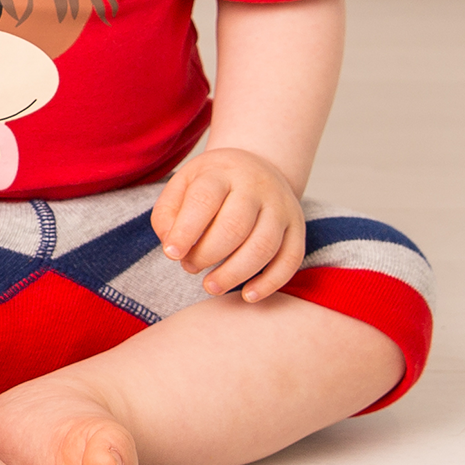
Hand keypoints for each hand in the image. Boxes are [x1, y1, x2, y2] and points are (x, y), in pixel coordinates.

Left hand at [150, 147, 305, 301]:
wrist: (256, 169)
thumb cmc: (212, 185)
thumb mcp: (183, 186)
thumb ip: (168, 215)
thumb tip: (171, 247)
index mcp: (222, 172)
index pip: (204, 199)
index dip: (186, 230)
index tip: (171, 254)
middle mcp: (256, 186)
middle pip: (235, 226)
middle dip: (208, 254)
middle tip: (190, 267)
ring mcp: (281, 206)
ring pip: (263, 246)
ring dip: (235, 274)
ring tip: (211, 286)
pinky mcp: (297, 227)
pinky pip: (291, 259)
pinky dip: (270, 283)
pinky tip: (248, 295)